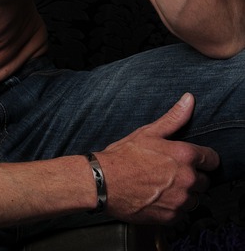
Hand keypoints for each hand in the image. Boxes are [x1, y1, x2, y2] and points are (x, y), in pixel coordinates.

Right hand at [95, 93, 219, 223]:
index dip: (203, 158)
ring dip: (185, 193)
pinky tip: (159, 197)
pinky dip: (174, 207)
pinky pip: (183, 213)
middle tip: (171, 172)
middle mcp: (187, 179)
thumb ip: (174, 118)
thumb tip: (189, 100)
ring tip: (164, 185)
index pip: (212, 159)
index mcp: (184, 155)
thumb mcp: (148, 132)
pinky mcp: (172, 217)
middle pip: (204, 181)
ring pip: (195, 198)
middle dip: (192, 176)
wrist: (105, 182)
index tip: (192, 159)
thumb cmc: (124, 156)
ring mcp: (180, 200)